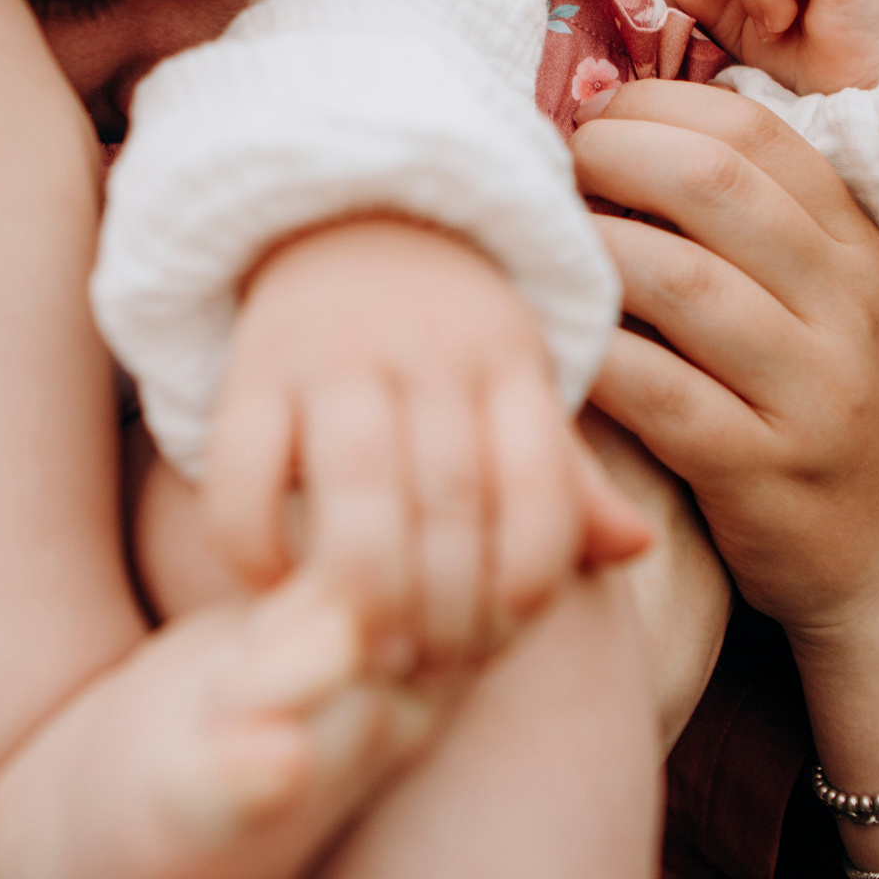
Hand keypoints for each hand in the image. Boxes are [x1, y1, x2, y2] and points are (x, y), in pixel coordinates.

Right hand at [206, 217, 652, 669]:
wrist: (342, 210)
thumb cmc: (445, 332)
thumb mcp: (516, 383)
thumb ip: (564, 477)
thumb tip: (635, 549)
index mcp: (507, 359)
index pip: (540, 481)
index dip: (530, 575)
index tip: (505, 634)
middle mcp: (425, 353)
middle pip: (450, 498)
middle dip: (447, 607)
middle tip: (432, 668)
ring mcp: (333, 358)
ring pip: (355, 486)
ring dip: (367, 590)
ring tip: (370, 653)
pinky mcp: (250, 369)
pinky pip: (243, 472)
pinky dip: (256, 546)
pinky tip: (277, 590)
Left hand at [568, 80, 878, 636]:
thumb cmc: (834, 421)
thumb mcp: (832, 309)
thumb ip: (761, 230)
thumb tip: (637, 135)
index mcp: (857, 249)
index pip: (756, 135)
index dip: (658, 107)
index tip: (596, 120)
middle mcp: (847, 307)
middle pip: (713, 185)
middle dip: (613, 159)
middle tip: (553, 175)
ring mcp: (813, 390)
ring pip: (680, 280)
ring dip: (590, 251)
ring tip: (544, 254)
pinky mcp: (765, 471)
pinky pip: (659, 393)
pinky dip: (592, 355)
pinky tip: (550, 343)